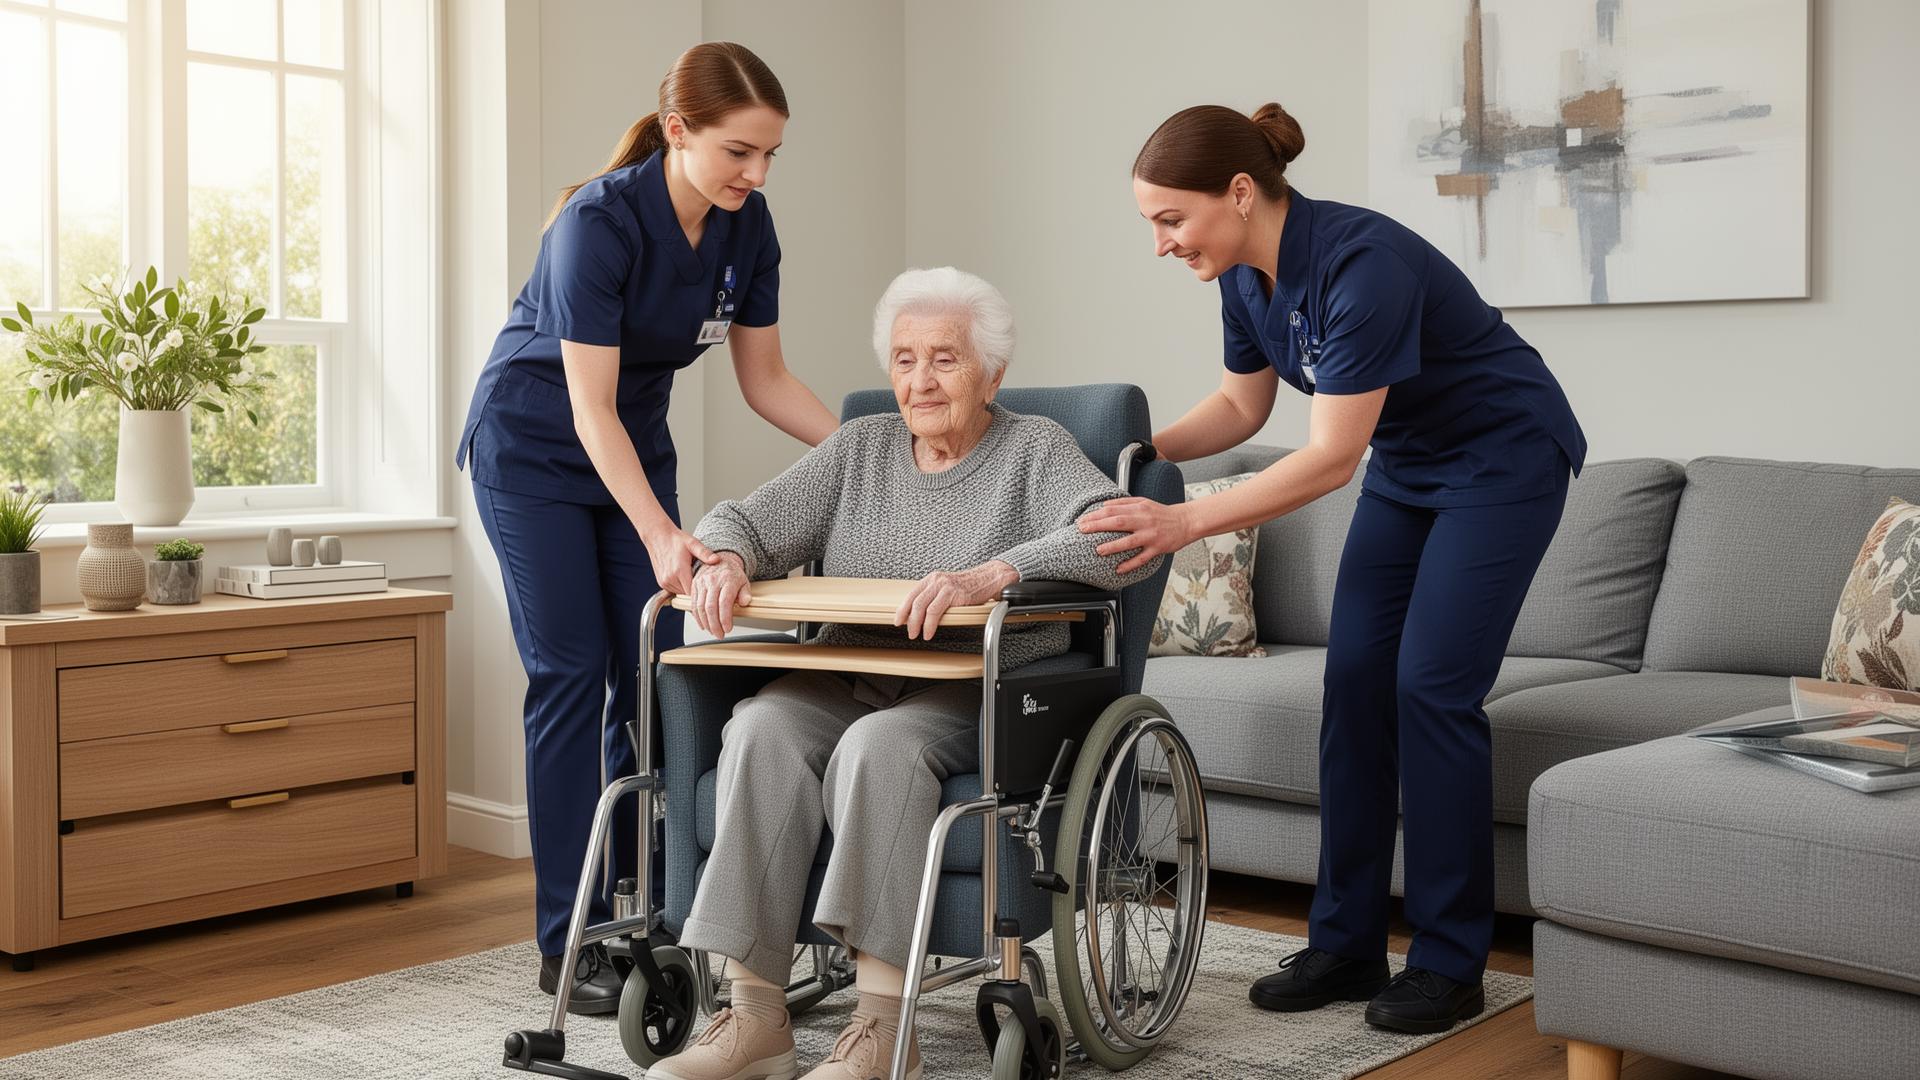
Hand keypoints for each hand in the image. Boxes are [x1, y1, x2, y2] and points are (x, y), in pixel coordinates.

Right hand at [640, 521, 720, 595]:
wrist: (657, 536)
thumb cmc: (676, 539)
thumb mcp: (693, 543)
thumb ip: (705, 553)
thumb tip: (717, 560)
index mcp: (679, 570)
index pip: (693, 591)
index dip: (702, 589)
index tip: (709, 585)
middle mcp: (670, 578)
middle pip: (688, 593)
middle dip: (696, 587)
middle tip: (702, 577)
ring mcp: (664, 582)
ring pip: (681, 592)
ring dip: (688, 587)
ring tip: (691, 573)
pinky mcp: (661, 583)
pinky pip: (674, 590)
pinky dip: (681, 585)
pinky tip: (684, 575)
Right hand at [688, 552, 751, 636]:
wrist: (721, 560)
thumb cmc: (733, 573)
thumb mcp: (744, 582)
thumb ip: (745, 593)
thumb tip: (745, 602)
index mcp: (727, 580)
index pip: (724, 602)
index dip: (725, 618)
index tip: (728, 628)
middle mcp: (713, 580)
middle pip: (710, 607)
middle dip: (714, 625)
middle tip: (720, 634)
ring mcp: (702, 582)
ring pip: (700, 607)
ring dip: (706, 623)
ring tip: (712, 631)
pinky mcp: (694, 585)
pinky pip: (693, 603)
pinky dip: (697, 616)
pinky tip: (703, 624)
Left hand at [893, 560, 1018, 640]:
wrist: (987, 580)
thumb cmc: (968, 587)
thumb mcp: (946, 589)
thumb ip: (933, 597)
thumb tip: (920, 615)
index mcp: (931, 579)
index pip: (911, 595)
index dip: (902, 610)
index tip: (898, 621)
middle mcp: (936, 581)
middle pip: (915, 602)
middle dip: (909, 620)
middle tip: (909, 632)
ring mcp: (944, 586)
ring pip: (922, 606)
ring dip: (917, 623)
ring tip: (917, 634)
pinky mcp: (954, 594)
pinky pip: (935, 611)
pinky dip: (930, 624)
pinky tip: (929, 632)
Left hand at [1076, 497, 1192, 574]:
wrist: (1186, 521)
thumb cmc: (1162, 513)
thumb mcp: (1143, 502)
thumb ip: (1124, 503)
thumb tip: (1104, 505)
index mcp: (1139, 508)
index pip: (1113, 509)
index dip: (1095, 515)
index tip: (1082, 520)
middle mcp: (1144, 521)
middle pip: (1117, 522)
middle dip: (1098, 526)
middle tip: (1082, 530)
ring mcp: (1151, 535)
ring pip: (1129, 541)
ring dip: (1112, 546)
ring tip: (1099, 550)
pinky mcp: (1158, 548)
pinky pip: (1142, 558)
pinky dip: (1130, 564)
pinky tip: (1118, 569)